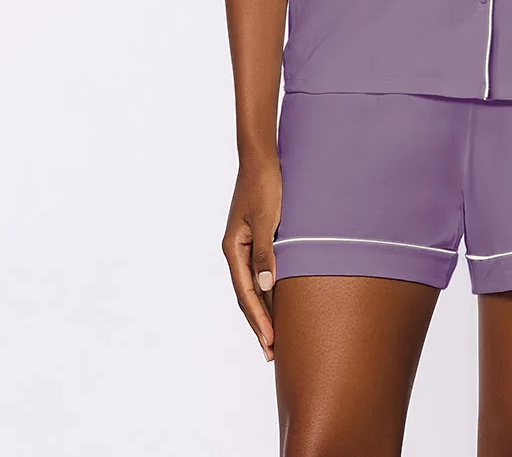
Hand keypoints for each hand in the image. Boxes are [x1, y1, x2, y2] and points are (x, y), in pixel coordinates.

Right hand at [222, 156, 282, 361]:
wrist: (262, 158)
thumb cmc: (265, 186)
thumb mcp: (268, 220)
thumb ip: (265, 253)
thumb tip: (265, 287)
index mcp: (233, 248)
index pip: (245, 293)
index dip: (258, 318)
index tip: (270, 341)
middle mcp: (235, 251)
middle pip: (246, 296)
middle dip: (259, 324)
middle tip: (271, 353)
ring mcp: (244, 245)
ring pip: (252, 287)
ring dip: (263, 311)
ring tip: (274, 337)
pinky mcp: (256, 239)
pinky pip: (260, 273)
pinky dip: (268, 291)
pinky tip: (278, 302)